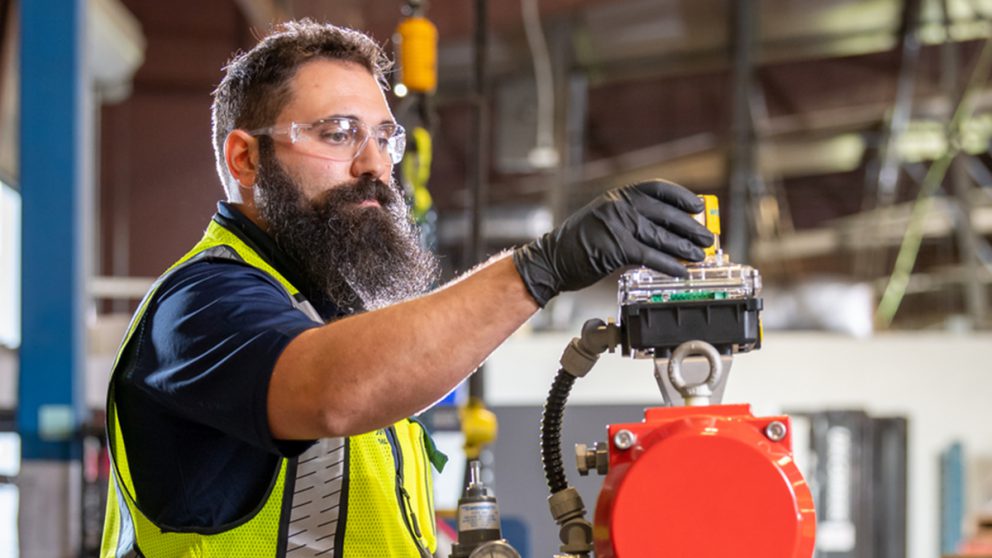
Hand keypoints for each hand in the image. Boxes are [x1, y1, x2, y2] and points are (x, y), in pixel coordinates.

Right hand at [513, 179, 714, 306]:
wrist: (552, 260)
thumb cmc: (580, 244)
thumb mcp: (605, 221)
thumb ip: (632, 220)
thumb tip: (669, 230)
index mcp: (618, 196)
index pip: (657, 188)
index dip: (681, 197)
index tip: (698, 207)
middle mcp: (618, 205)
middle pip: (665, 213)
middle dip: (690, 227)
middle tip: (707, 238)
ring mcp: (616, 225)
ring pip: (661, 236)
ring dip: (684, 247)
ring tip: (700, 256)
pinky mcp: (616, 247)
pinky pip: (650, 256)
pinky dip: (669, 264)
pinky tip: (681, 271)